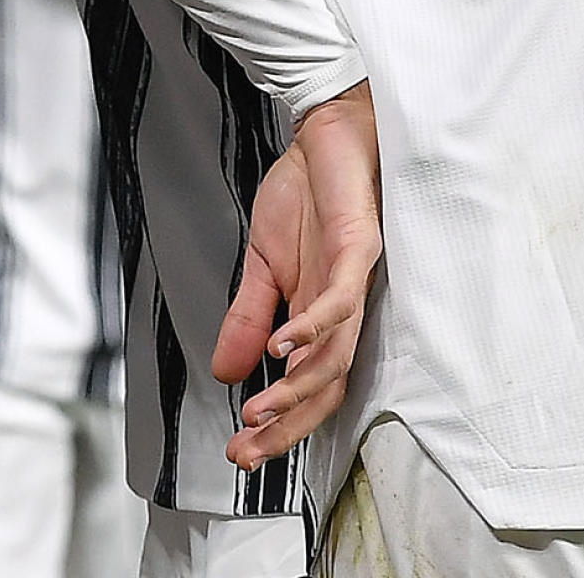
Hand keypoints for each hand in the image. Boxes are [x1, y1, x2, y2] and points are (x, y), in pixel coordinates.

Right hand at [212, 82, 381, 469]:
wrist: (327, 130)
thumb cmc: (305, 193)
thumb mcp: (262, 262)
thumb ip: (248, 317)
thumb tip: (224, 371)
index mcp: (319, 317)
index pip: (305, 388)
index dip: (276, 424)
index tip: (239, 453)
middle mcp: (343, 312)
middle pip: (325, 388)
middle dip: (286, 426)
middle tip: (247, 451)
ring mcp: (354, 284)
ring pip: (334, 357)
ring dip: (295, 389)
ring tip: (259, 410)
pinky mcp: (359, 251)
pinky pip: (340, 303)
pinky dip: (311, 328)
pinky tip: (283, 346)